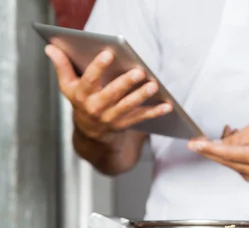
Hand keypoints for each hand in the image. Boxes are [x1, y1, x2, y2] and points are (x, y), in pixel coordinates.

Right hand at [45, 45, 171, 141]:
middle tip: (139, 72)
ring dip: (142, 96)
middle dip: (126, 83)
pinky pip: (141, 118)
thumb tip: (51, 47)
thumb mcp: (68, 85)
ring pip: (128, 107)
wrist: (89, 132)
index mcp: (82, 95)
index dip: (98, 66)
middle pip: (112, 94)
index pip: (89, 79)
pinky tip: (168, 105)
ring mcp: (111, 118)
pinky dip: (155, 112)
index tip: (109, 53)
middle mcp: (96, 108)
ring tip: (153, 85)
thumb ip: (62, 66)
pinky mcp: (125, 124)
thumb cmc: (81, 100)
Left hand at [187, 124, 248, 182]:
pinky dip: (229, 156)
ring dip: (221, 151)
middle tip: (195, 142)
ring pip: (228, 164)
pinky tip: (233, 145)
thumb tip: (215, 146)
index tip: (194, 145)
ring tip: (227, 134)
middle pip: (224, 161)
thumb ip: (233, 139)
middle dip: (209, 151)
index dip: (209, 148)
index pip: (227, 153)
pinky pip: (234, 166)